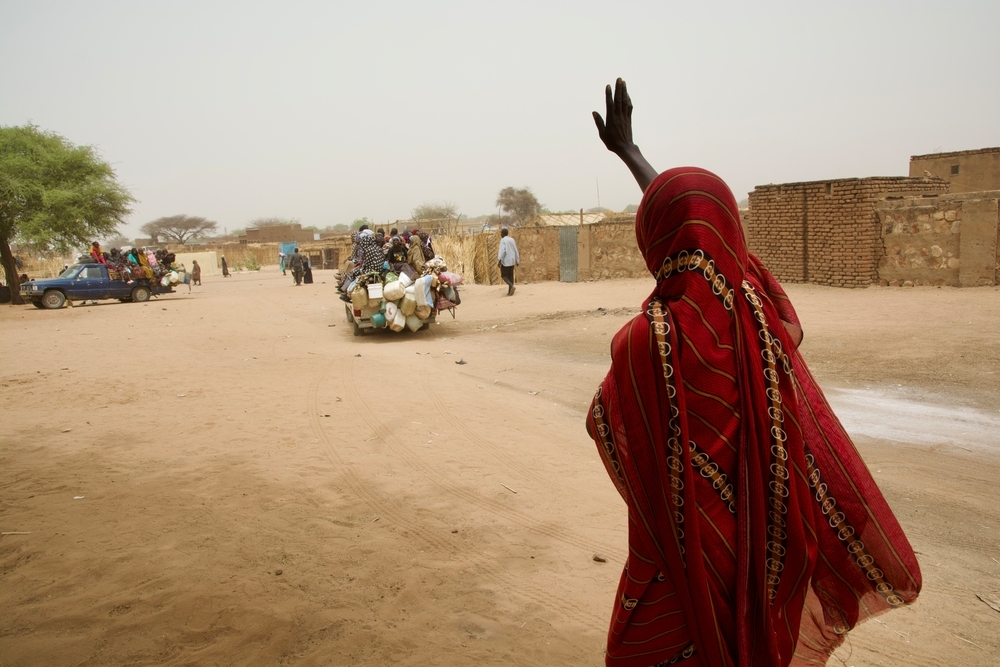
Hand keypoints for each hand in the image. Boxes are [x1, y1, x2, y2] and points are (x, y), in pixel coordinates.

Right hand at [592, 77, 658, 191]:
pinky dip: (628, 99)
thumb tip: (594, 112)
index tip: (608, 86)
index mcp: (611, 118)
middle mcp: (618, 115)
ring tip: (624, 82)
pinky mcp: (629, 118)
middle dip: (619, 88)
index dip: (609, 94)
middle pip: (619, 99)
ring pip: (625, 101)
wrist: (625, 148)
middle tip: (619, 79)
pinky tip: (627, 94)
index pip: (609, 103)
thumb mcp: (602, 133)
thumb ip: (599, 122)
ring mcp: (625, 116)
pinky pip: (629, 107)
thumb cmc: (612, 142)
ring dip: (624, 91)